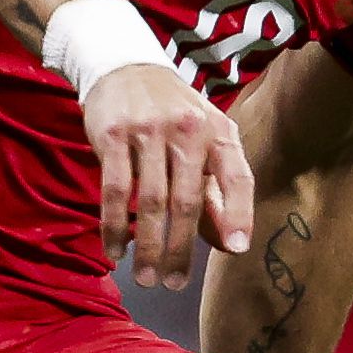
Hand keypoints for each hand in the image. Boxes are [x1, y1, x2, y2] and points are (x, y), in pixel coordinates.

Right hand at [83, 57, 251, 287]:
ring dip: (147, 247)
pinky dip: (114, 226)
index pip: (237, 177)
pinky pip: (114, 191)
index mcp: (219, 132)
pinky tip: (115, 251)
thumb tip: (230, 245)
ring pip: (149, 202)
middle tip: (174, 284)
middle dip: (180, 249)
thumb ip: (217, 190)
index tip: (236, 250)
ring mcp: (148, 131)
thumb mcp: (205, 141)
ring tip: (146, 278)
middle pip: (186, 202)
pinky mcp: (113, 134)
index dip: (239, 215)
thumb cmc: (175, 116)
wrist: (126, 67)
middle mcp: (188, 130)